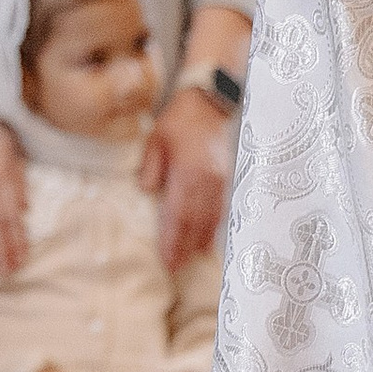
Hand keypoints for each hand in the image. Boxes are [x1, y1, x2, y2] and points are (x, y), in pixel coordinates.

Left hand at [141, 87, 232, 267]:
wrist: (211, 103)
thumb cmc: (180, 119)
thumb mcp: (156, 138)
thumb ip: (150, 166)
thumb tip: (147, 190)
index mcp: (188, 174)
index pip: (178, 215)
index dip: (173, 240)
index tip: (167, 260)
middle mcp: (206, 182)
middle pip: (195, 223)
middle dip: (185, 247)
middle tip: (176, 268)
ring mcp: (219, 182)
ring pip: (209, 219)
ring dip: (199, 242)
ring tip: (190, 260)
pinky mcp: (225, 179)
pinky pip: (219, 209)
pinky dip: (212, 227)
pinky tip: (206, 240)